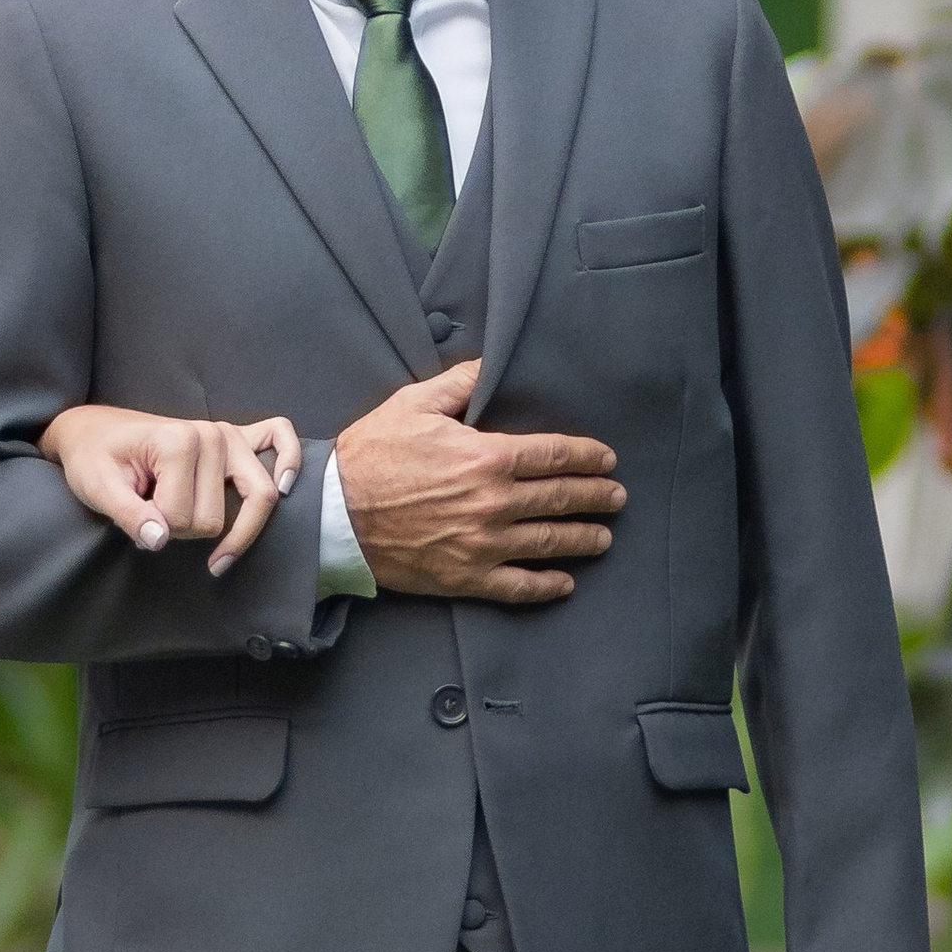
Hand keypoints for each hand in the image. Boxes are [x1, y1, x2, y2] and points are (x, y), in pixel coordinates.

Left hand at [41, 403, 302, 577]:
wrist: (93, 432)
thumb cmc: (94, 459)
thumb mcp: (97, 488)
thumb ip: (127, 515)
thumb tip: (159, 540)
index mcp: (178, 441)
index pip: (187, 518)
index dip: (159, 529)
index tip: (136, 518)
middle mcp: (211, 433)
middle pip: (221, 515)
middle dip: (187, 530)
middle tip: (156, 516)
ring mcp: (228, 433)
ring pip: (256, 497)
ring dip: (226, 521)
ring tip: (192, 523)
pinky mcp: (236, 436)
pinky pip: (279, 437)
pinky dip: (288, 461)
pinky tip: (283, 484)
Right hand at [332, 361, 621, 603]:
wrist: (334, 514)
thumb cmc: (371, 455)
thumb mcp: (413, 404)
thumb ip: (460, 383)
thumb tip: (491, 365)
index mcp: (486, 457)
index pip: (555, 456)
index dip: (588, 456)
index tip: (606, 459)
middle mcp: (494, 503)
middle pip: (561, 498)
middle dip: (597, 496)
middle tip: (617, 497)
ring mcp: (483, 544)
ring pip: (550, 542)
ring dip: (583, 538)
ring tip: (604, 536)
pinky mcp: (466, 577)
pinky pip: (519, 586)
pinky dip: (547, 586)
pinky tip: (564, 582)